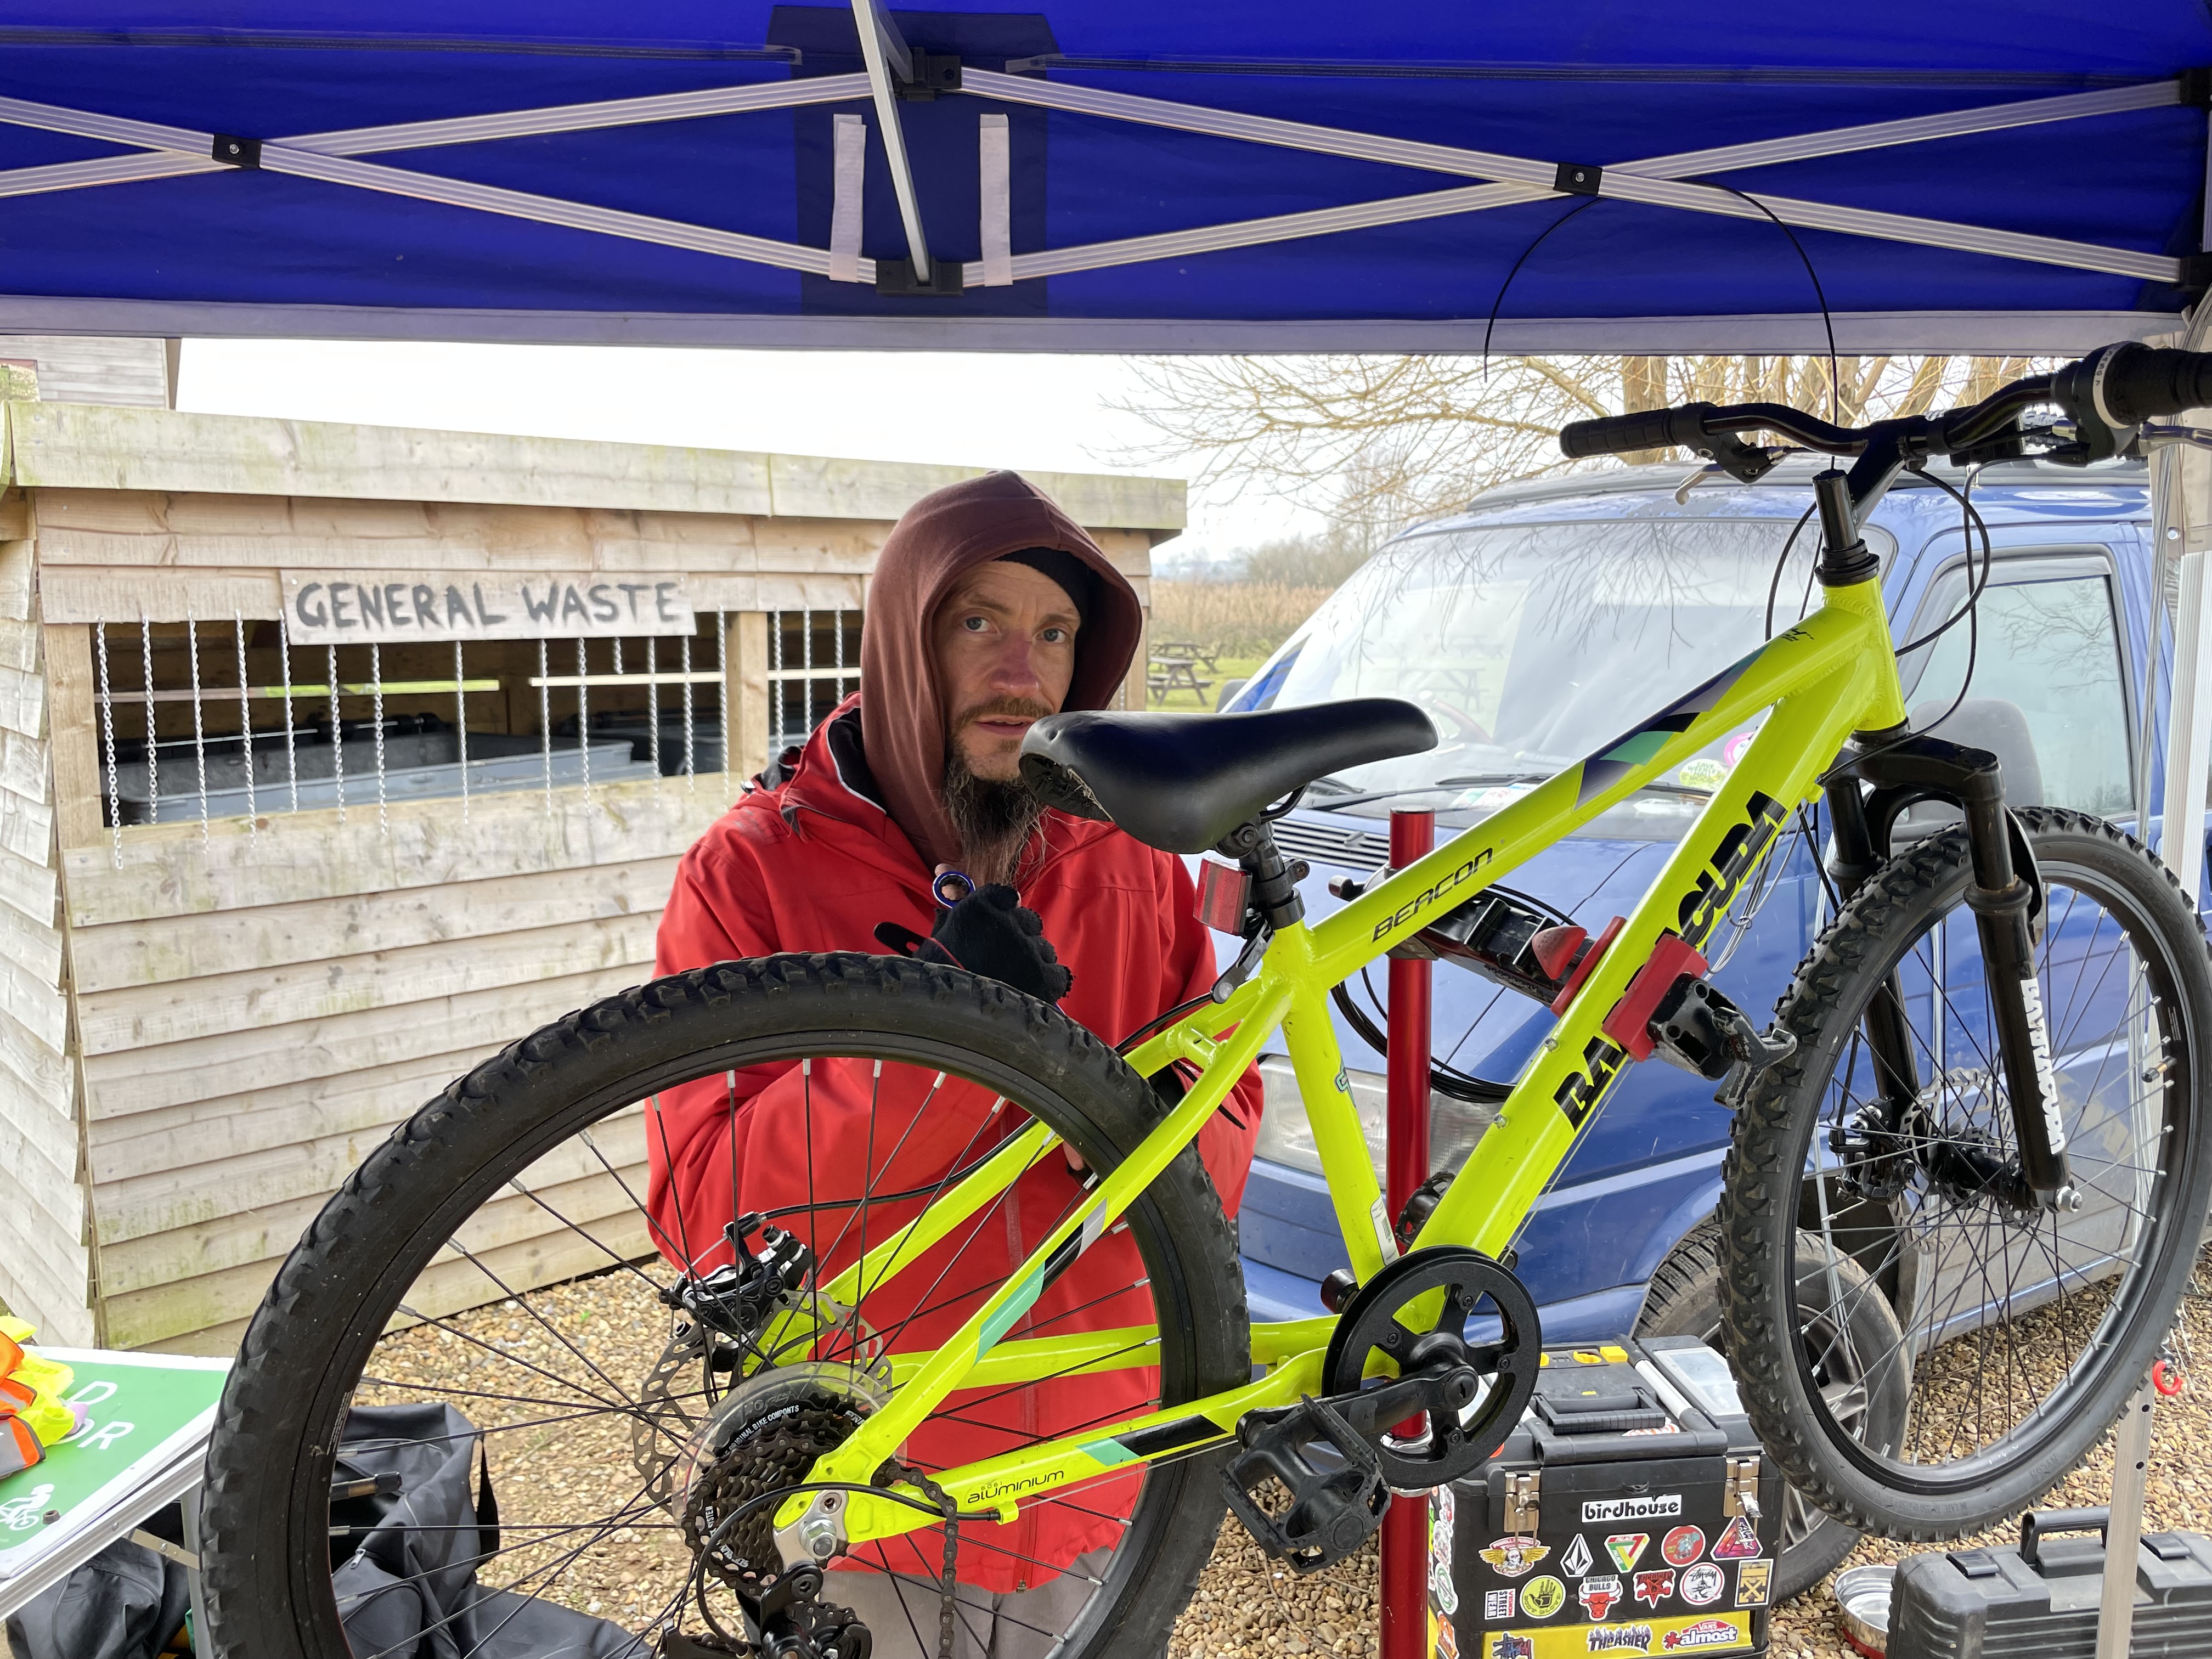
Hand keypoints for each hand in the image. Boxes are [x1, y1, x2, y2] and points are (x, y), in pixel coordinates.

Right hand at [874, 884, 1071, 1004]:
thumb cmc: (938, 971)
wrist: (944, 1012)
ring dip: (1033, 960)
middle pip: (1030, 922)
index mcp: (981, 906)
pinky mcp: (1043, 976)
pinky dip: (1049, 981)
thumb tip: (942, 866)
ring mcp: (1028, 949)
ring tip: (1014, 979)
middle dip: (1021, 937)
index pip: (1008, 896)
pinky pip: (1059, 972)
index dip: (1007, 911)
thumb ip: (951, 897)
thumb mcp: (940, 928)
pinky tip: (1033, 989)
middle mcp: (1009, 922)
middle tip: (1005, 958)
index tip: (999, 925)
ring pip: (1044, 947)